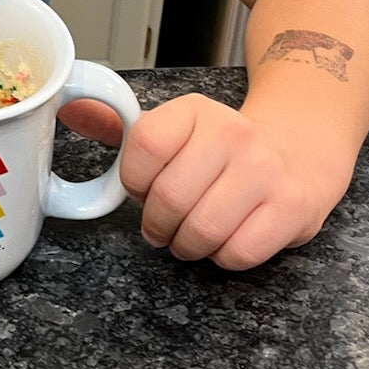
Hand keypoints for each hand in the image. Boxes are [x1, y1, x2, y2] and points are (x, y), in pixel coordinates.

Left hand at [117, 93, 338, 269]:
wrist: (300, 152)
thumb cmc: (223, 151)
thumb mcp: (176, 128)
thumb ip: (120, 127)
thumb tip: (68, 111)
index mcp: (195, 110)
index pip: (145, 145)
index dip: (134, 181)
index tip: (141, 190)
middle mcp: (233, 133)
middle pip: (170, 197)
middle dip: (157, 225)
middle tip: (162, 228)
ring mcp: (266, 170)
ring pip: (203, 230)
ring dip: (187, 246)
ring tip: (189, 238)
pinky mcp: (292, 207)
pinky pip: (239, 252)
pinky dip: (223, 257)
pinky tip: (225, 241)